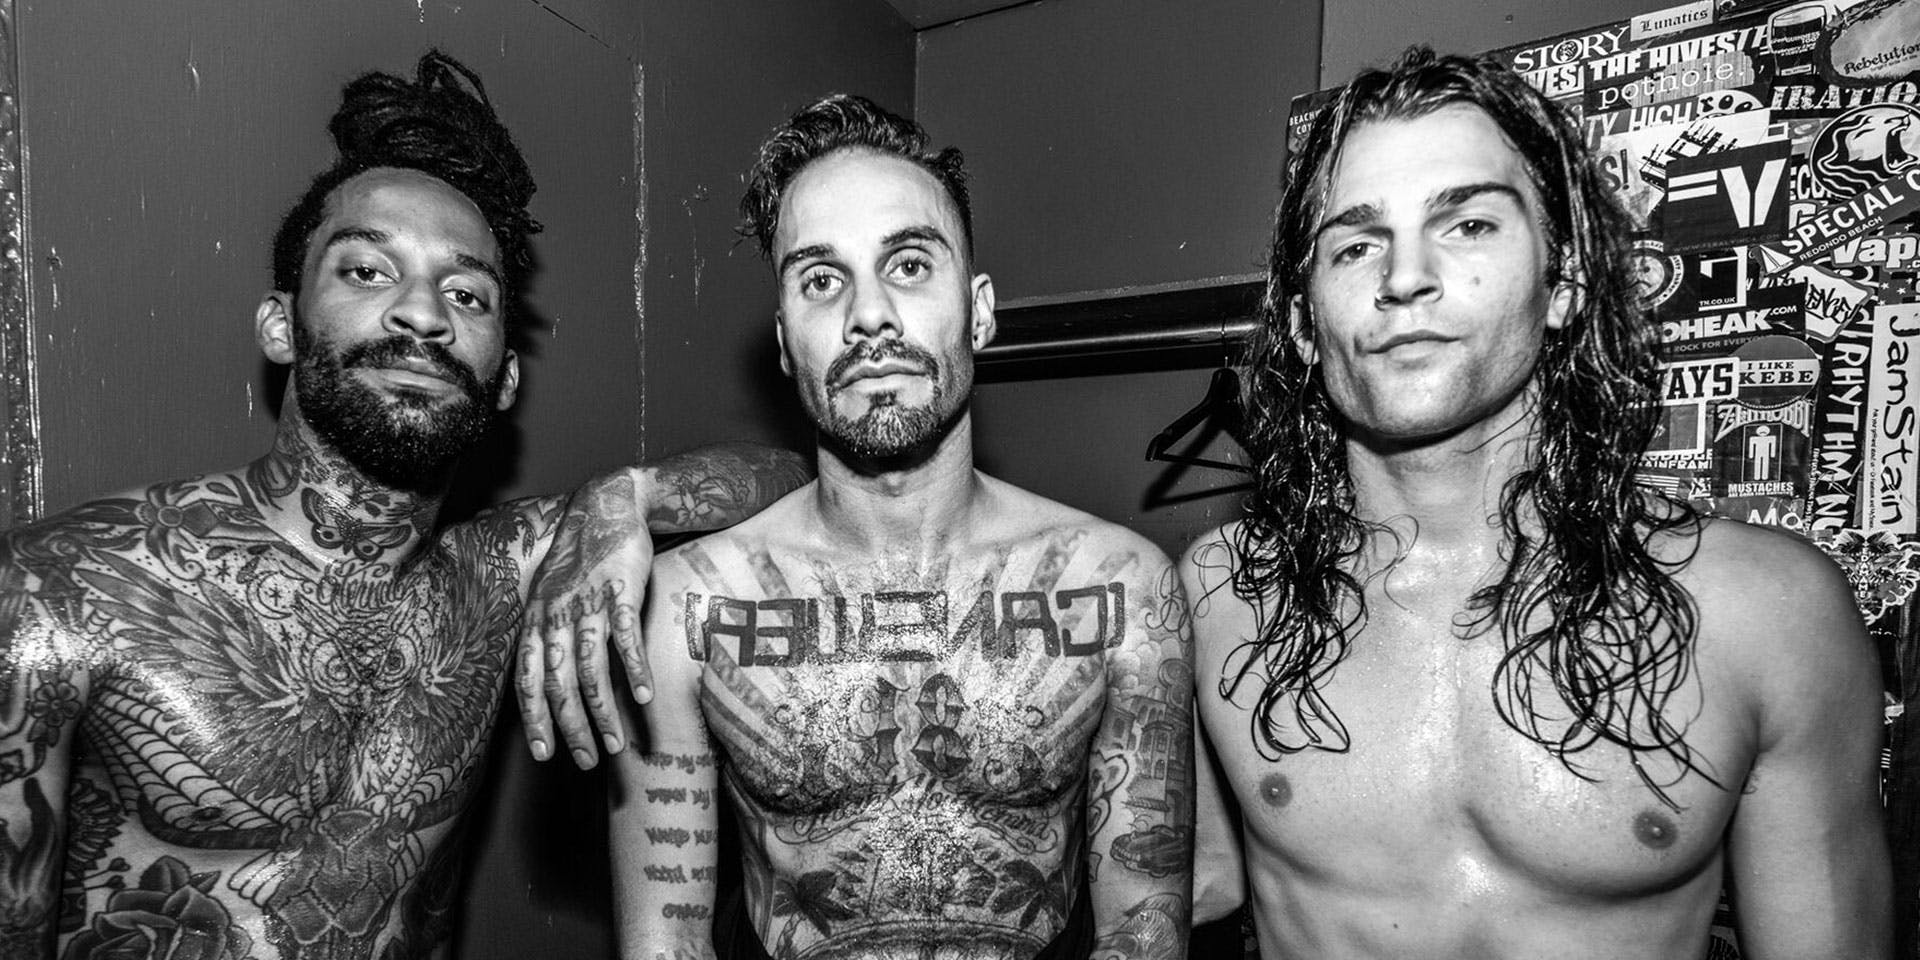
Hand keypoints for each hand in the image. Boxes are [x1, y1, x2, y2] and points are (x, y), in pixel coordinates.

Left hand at [517, 470, 652, 768]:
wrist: (607, 506)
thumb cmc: (580, 558)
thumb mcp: (550, 595)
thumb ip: (547, 635)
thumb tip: (549, 683)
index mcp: (536, 620)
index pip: (527, 679)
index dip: (534, 719)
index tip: (544, 754)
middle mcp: (556, 615)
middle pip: (558, 683)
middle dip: (571, 727)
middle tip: (587, 761)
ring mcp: (589, 603)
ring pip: (589, 668)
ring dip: (602, 711)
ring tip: (617, 743)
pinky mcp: (621, 590)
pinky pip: (625, 637)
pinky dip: (633, 670)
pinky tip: (643, 697)